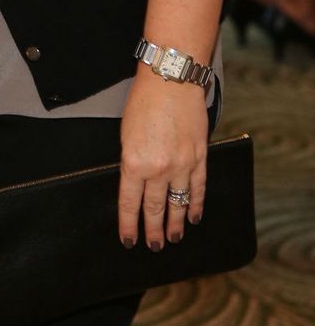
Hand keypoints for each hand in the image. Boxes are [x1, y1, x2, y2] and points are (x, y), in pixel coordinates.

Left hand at [118, 69, 207, 249]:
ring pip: (177, 203)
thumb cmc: (143, 101)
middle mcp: (158, 168)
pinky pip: (198, 188)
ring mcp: (182, 164)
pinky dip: (196, 205)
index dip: (128, 225)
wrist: (171, 80)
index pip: (129, 202)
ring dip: (174, 224)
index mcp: (134, 162)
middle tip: (153, 246)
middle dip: (152, 230)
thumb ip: (131, 161)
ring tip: (173, 239)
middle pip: (154, 208)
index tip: (128, 240)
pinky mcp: (200, 157)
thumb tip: (135, 184)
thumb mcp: (125, 134)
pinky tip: (193, 217)